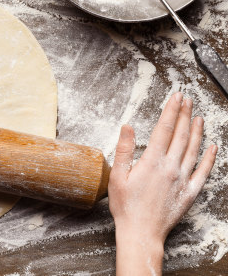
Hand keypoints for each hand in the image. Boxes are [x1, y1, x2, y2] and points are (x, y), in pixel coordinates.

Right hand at [109, 92, 216, 274]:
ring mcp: (182, 180)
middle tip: (187, 99)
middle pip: (181, 135)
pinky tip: (212, 146)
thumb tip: (127, 126)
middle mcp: (171, 167)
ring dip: (197, 131)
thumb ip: (124, 149)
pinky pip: (203, 171)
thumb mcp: (116, 176)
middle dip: (184, 114)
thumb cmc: (125, 206)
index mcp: (152, 162)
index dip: (171, 111)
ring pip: (193, 149)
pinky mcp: (190, 192)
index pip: (164, 129)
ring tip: (198, 116)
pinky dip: (209, 157)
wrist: (141, 233)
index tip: (175, 97)